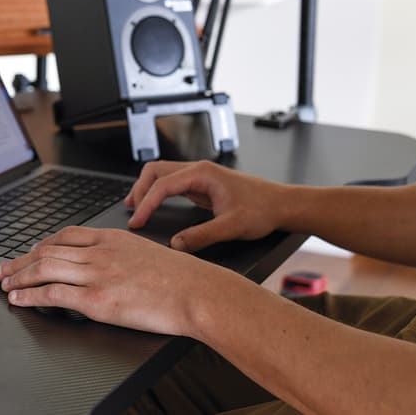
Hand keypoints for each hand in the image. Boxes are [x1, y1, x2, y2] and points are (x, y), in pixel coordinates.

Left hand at [0, 226, 239, 336]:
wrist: (197, 292)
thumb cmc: (181, 278)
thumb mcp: (145, 253)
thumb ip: (120, 255)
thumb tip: (107, 266)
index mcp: (111, 238)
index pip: (65, 235)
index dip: (40, 244)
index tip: (28, 252)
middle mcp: (99, 252)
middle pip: (47, 251)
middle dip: (19, 261)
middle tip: (2, 269)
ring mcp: (96, 274)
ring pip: (44, 268)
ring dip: (18, 277)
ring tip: (4, 284)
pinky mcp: (96, 298)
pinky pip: (52, 294)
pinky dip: (29, 295)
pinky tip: (19, 299)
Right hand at [124, 161, 290, 251]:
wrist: (283, 205)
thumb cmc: (263, 209)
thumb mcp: (232, 227)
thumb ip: (202, 236)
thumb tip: (176, 245)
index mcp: (202, 174)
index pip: (163, 185)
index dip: (146, 204)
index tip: (137, 222)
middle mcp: (198, 170)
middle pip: (156, 171)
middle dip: (139, 190)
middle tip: (132, 213)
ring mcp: (199, 176)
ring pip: (162, 174)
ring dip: (146, 189)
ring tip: (135, 207)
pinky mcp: (202, 185)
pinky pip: (171, 184)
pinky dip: (157, 193)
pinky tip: (153, 205)